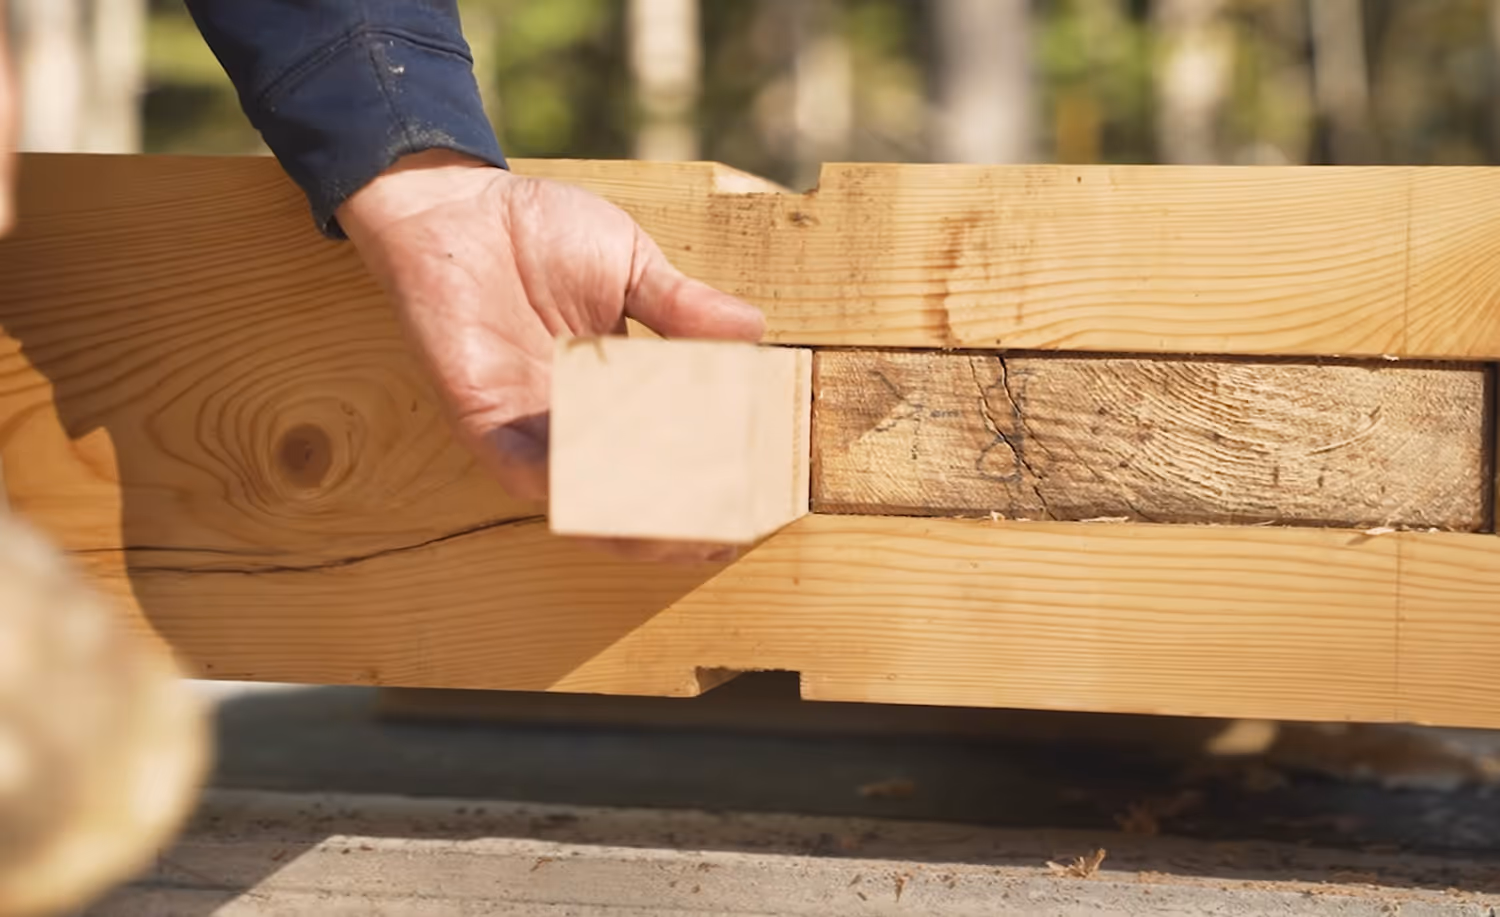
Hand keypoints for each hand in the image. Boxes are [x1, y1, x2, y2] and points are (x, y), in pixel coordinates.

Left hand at [336, 150, 765, 560]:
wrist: (456, 205)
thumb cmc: (539, 231)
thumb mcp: (633, 265)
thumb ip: (685, 306)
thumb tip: (755, 332)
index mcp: (613, 391)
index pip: (667, 450)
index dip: (707, 477)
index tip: (757, 490)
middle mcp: (573, 423)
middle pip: (628, 495)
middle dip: (676, 521)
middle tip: (725, 527)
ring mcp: (529, 429)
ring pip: (582, 500)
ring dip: (631, 516)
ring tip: (684, 526)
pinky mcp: (484, 423)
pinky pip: (529, 473)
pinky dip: (570, 484)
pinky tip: (615, 488)